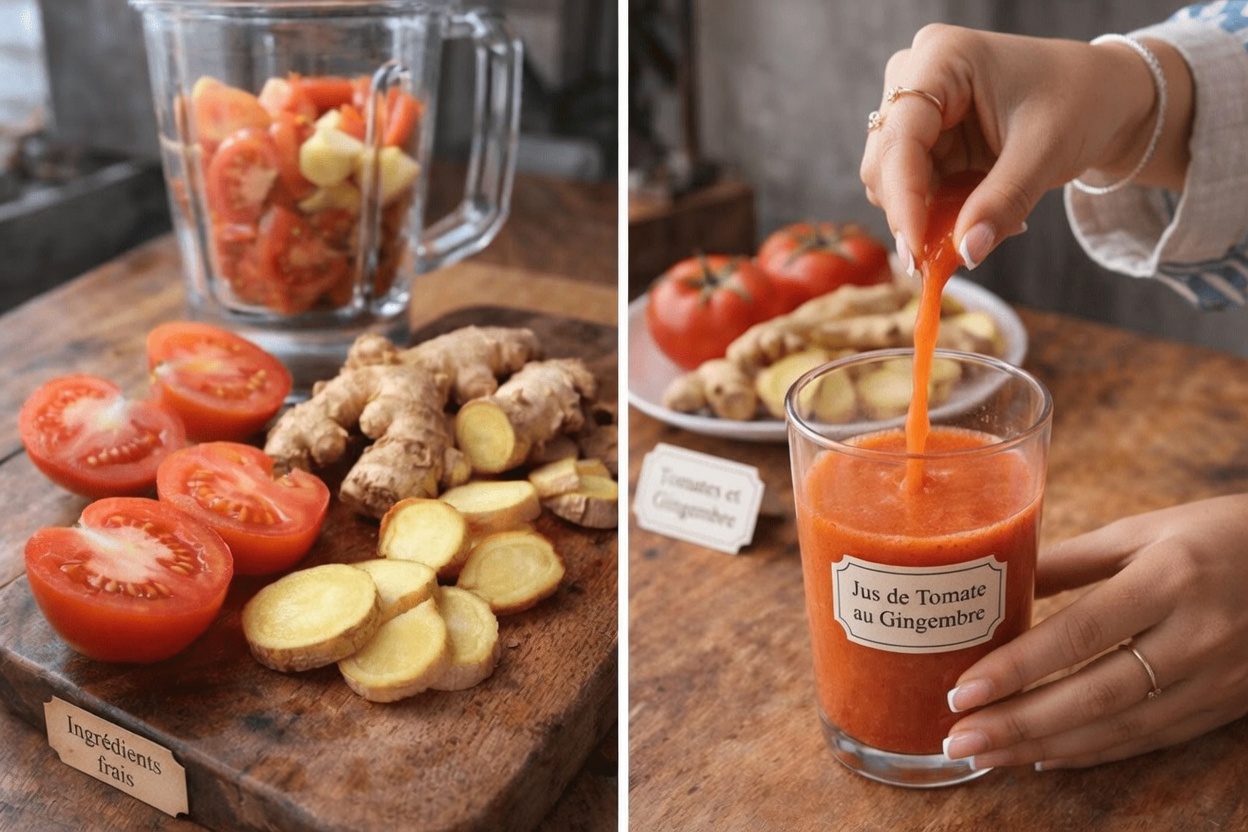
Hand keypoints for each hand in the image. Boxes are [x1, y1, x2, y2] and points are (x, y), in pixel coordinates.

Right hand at [859, 24, 1188, 271]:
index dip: (903, 198)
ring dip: (926, 215)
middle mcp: (915, 76)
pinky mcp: (924, 137)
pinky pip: (912, 189)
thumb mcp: (1045, 151)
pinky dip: (938, 212)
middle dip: (912, 212)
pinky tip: (978, 214)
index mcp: (942, 58)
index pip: (900, 138)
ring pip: (891, 180)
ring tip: (982, 225)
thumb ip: (1002, 202)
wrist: (1104, 96)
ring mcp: (915, 107)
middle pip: (884, 161)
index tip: (915, 252)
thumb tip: (965, 253)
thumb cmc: (1081, 101)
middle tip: (947, 256)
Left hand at [942, 493, 1247, 768]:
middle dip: (1019, 723)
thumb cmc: (1217, 536)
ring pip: (1120, 728)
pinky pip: (1150, 739)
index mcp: (1169, 578)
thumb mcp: (1145, 531)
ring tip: (986, 755)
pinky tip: (1044, 758)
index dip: (1018, 668)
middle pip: (1096, 694)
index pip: (1080, 633)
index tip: (962, 691)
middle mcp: (1196, 635)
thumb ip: (1072, 559)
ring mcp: (1217, 679)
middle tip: (958, 739)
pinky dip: (1092, 753)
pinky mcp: (1225, 707)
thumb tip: (999, 582)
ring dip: (1046, 747)